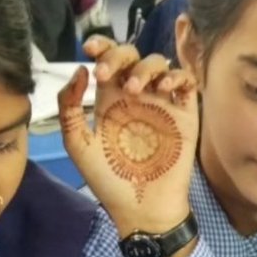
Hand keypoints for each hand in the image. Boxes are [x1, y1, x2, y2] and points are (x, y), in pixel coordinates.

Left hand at [58, 40, 197, 250]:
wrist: (143, 210)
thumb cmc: (110, 183)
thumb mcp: (80, 146)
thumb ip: (70, 109)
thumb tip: (79, 70)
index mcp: (111, 100)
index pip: (108, 61)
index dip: (100, 46)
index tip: (89, 49)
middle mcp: (137, 97)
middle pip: (132, 55)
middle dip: (119, 55)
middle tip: (108, 75)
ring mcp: (162, 104)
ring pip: (159, 63)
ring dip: (145, 68)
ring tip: (135, 91)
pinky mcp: (185, 115)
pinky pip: (186, 82)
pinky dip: (177, 76)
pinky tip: (165, 88)